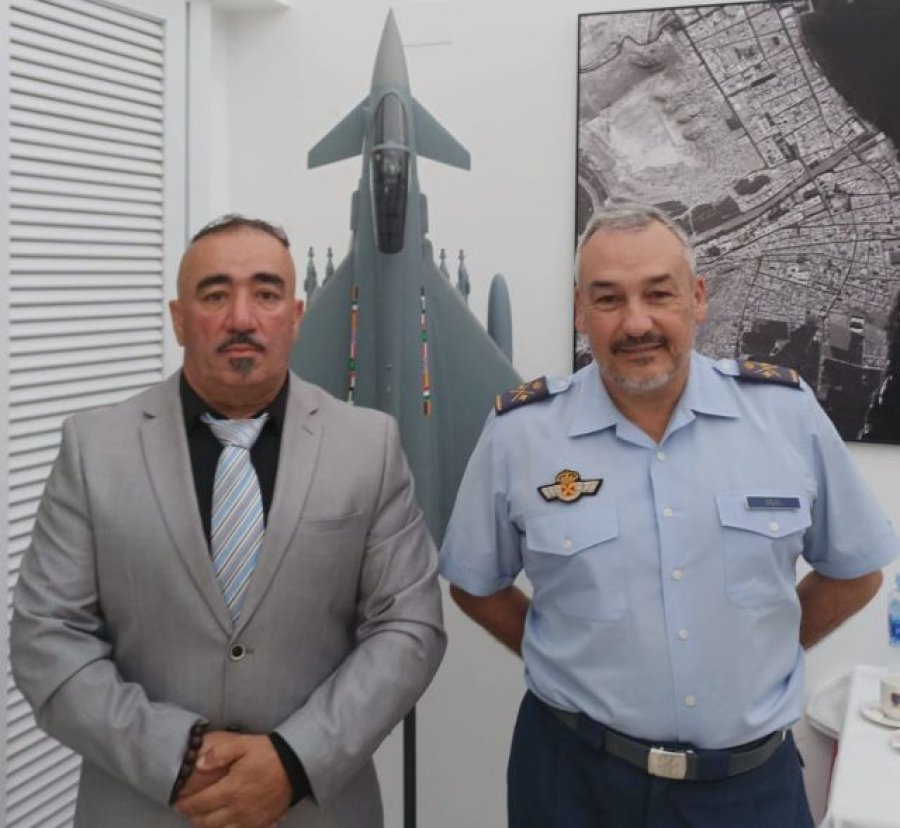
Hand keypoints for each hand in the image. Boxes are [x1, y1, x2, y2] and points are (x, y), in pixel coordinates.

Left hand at [174, 733, 291, 827]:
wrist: (296, 764)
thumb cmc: (268, 753)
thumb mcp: (243, 745)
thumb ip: (219, 753)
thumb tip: (198, 763)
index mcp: (231, 790)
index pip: (200, 803)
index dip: (185, 804)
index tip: (177, 802)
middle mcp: (237, 809)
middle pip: (207, 821)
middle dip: (193, 817)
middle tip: (188, 810)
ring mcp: (250, 819)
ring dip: (208, 826)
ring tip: (202, 818)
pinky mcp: (261, 822)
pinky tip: (225, 823)